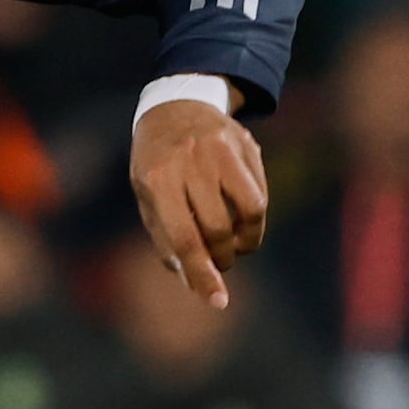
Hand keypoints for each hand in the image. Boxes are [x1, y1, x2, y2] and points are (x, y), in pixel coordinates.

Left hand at [130, 95, 267, 309]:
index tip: (219, 302)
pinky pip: (261, 194)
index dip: (202, 274)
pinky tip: (242, 217)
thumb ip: (166, 239)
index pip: (184, 237)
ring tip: (235, 244)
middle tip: (220, 261)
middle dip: (222, 258)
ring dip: (246, 240)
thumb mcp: (147, 197)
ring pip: (250, 211)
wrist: (176, 106)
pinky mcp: (246, 145)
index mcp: (157, 179)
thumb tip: (193, 282)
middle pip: (218, 228)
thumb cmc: (157, 163)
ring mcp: (221, 150)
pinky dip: (255, 217)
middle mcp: (190, 162)